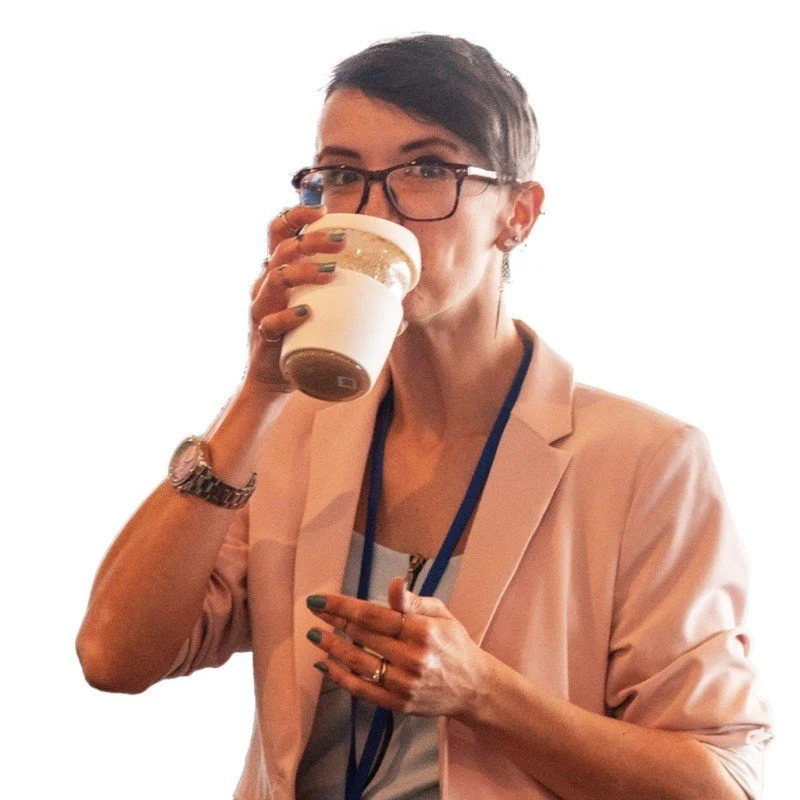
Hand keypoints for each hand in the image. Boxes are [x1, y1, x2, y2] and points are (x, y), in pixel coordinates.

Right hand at [244, 204, 346, 389]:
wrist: (271, 380)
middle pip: (282, 248)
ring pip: (276, 278)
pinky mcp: (263, 335)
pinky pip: (270, 322)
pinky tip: (305, 314)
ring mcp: (261, 308)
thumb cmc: (300, 340)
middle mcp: (266, 285)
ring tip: (332, 272)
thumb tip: (400, 318)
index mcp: (278, 272)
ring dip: (304, 270)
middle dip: (310, 239)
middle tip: (341, 242)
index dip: (295, 215)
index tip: (322, 210)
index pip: (278, 232)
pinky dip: (288, 317)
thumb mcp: (322, 317)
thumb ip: (355, 311)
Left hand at [306, 577, 487, 719]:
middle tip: (315, 612)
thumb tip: (394, 583)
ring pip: (357, 664)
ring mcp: (403, 684)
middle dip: (333, 622)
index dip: (342, 606)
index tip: (320, 599)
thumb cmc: (454, 643)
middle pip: (361, 637)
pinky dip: (339, 677)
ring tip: (315, 636)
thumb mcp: (440, 613)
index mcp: (422, 631)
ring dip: (331, 648)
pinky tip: (325, 664)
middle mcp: (411, 658)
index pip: (372, 615)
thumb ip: (413, 601)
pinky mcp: (398, 704)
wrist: (474, 687)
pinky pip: (361, 690)